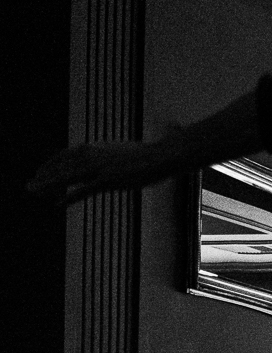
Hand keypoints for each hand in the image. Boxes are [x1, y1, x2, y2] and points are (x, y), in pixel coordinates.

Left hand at [28, 140, 161, 203]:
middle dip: (43, 177)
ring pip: (66, 177)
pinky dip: (68, 197)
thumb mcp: (125, 152)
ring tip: (34, 192)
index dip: (49, 165)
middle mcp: (93, 155)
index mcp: (95, 148)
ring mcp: (100, 168)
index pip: (64, 155)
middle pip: (60, 166)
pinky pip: (82, 190)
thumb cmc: (148, 154)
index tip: (40, 173)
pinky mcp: (108, 180)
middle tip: (29, 186)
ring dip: (48, 185)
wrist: (162, 156)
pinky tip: (57, 204)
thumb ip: (111, 155)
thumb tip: (108, 159)